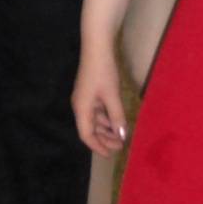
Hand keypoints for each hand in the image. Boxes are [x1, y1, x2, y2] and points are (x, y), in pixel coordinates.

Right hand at [73, 41, 128, 156]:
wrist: (96, 49)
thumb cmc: (103, 72)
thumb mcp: (112, 96)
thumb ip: (116, 116)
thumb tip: (122, 135)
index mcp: (82, 109)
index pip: (86, 134)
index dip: (97, 146)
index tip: (108, 154)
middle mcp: (80, 106)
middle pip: (90, 129)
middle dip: (104, 138)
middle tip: (120, 145)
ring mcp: (85, 99)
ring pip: (94, 120)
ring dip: (106, 129)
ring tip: (120, 135)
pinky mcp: (90, 93)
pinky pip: (97, 111)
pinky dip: (106, 118)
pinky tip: (116, 120)